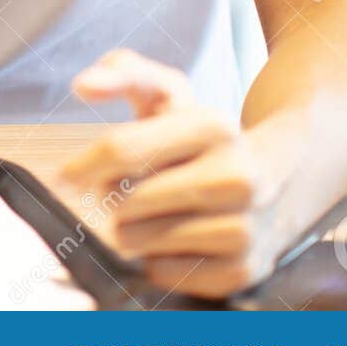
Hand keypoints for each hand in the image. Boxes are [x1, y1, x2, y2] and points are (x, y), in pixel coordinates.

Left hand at [60, 49, 293, 297]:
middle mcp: (237, 178)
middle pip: (125, 201)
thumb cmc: (199, 139)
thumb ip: (123, 72)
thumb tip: (83, 84)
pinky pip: (160, 273)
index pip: (122, 149)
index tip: (67, 176)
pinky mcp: (242, 271)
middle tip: (134, 188)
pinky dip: (156, 260)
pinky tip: (178, 239)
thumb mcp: (168, 94)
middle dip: (115, 196)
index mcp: (214, 127)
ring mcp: (244, 229)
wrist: (279, 182)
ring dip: (133, 229)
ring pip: (138, 240)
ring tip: (159, 211)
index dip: (83, 165)